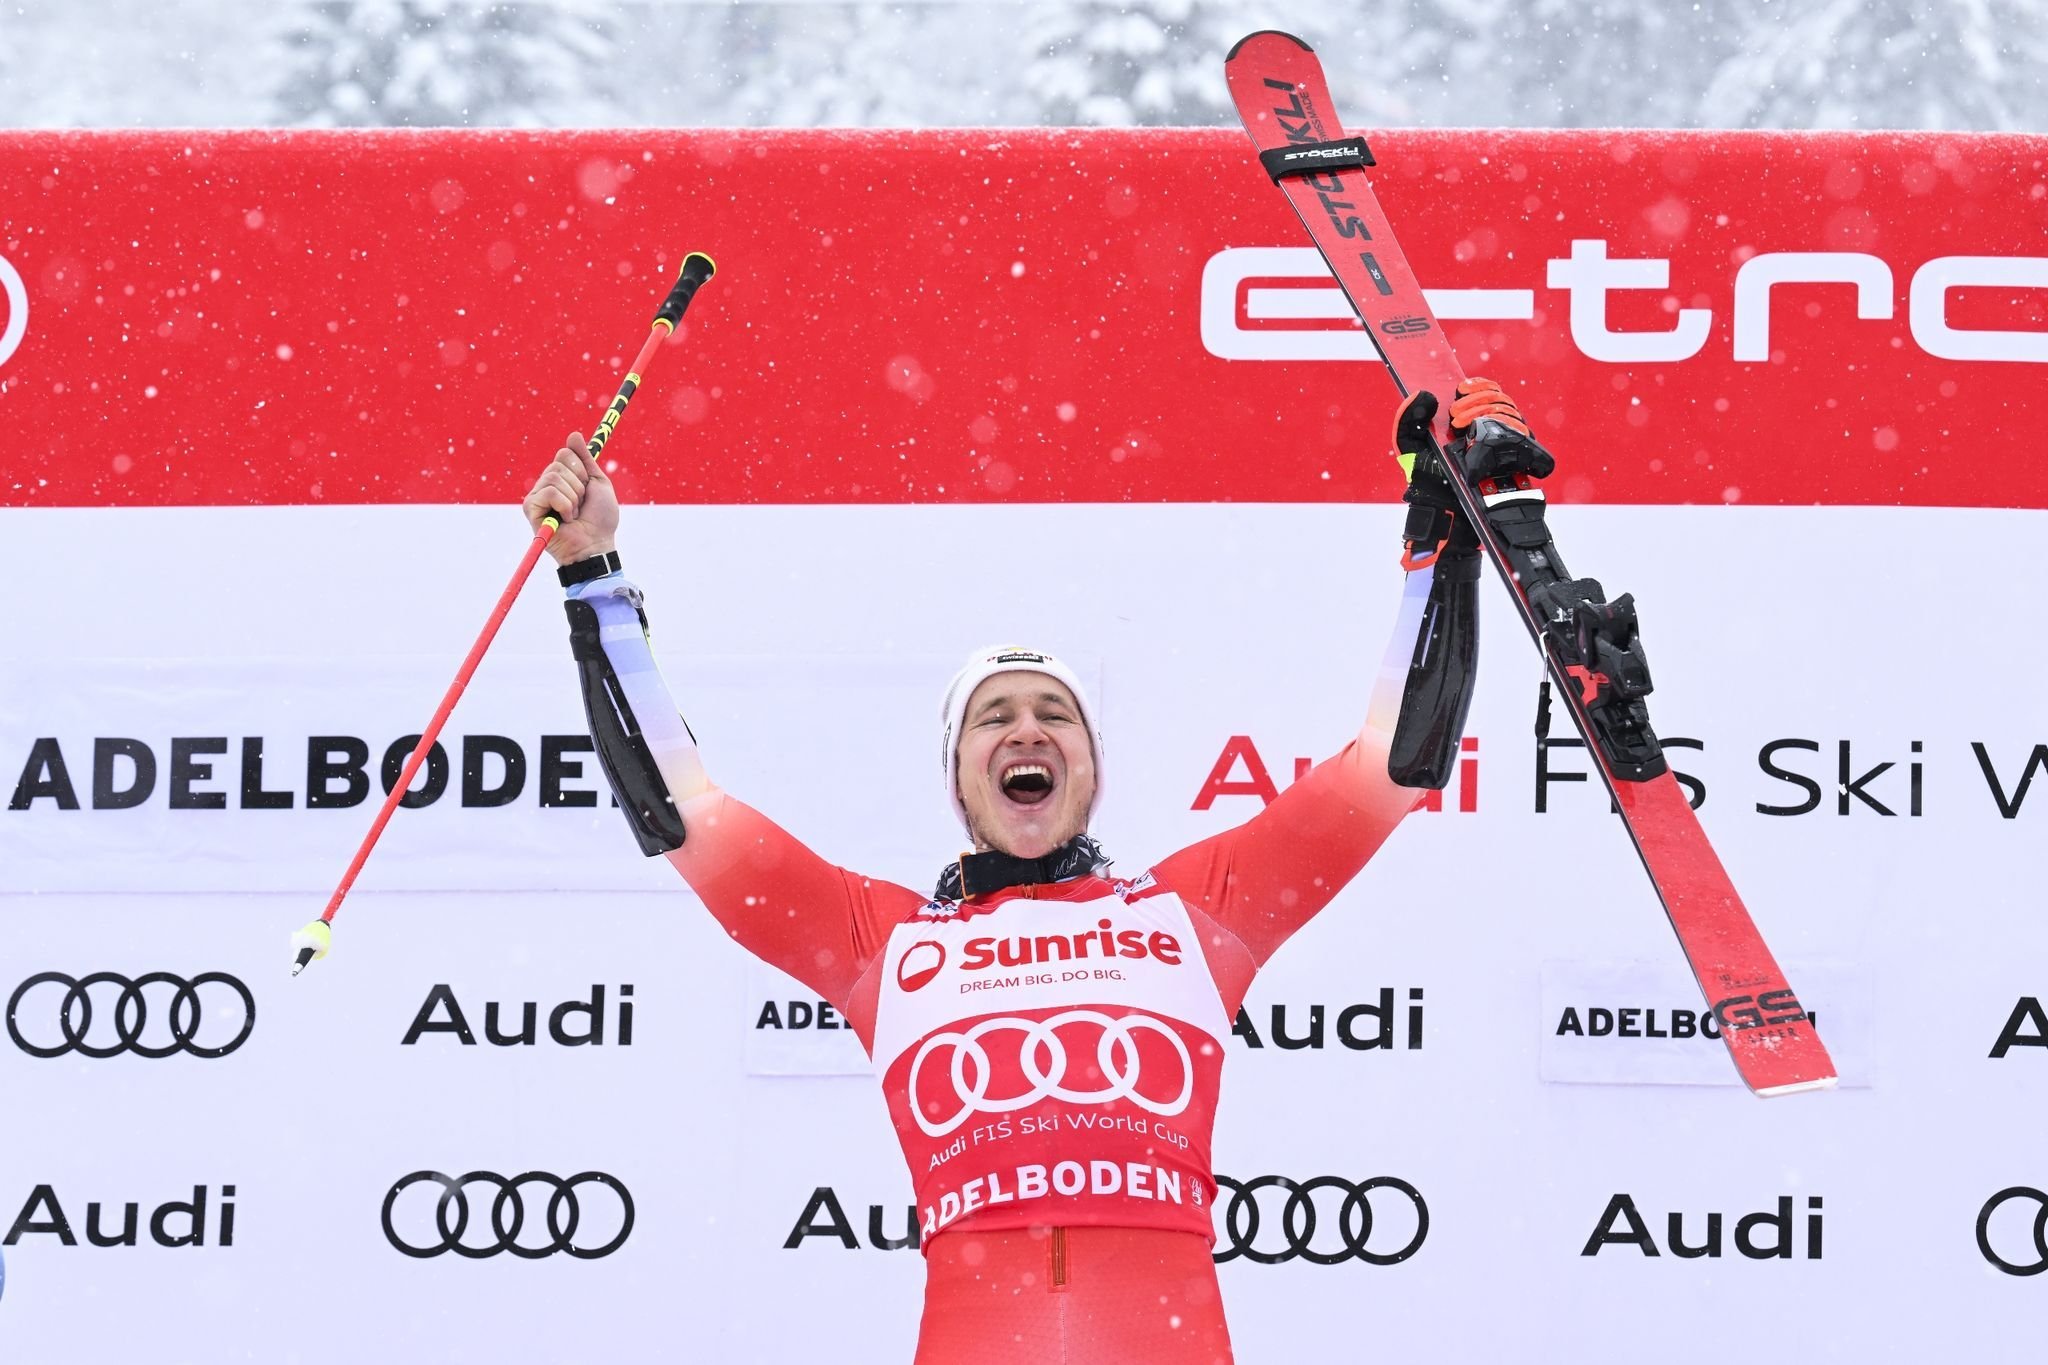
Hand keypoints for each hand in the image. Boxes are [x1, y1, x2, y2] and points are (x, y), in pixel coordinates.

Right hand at [522, 433, 620, 564]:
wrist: (596, 544)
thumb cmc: (600, 519)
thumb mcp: (598, 482)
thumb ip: (585, 459)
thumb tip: (574, 434)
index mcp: (561, 477)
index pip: (564, 453)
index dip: (581, 469)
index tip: (588, 487)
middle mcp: (546, 484)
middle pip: (559, 463)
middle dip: (579, 485)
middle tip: (581, 504)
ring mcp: (536, 496)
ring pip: (555, 477)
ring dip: (573, 497)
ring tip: (574, 514)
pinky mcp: (530, 508)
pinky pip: (549, 492)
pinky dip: (565, 505)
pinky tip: (565, 519)